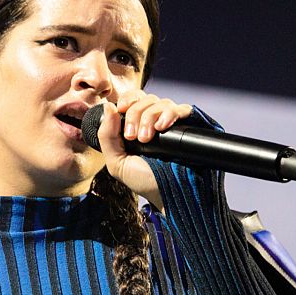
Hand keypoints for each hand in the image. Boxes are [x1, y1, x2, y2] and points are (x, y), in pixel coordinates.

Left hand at [96, 91, 192, 208]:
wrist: (168, 196)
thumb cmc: (144, 181)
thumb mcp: (117, 162)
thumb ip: (107, 136)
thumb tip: (108, 106)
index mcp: (139, 126)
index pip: (134, 99)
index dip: (128, 100)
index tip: (121, 110)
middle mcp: (156, 121)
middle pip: (147, 99)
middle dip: (136, 113)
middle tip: (133, 136)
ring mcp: (173, 124)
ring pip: (162, 102)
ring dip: (150, 116)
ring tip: (147, 139)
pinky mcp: (189, 127)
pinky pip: (182, 109)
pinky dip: (170, 114)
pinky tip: (162, 127)